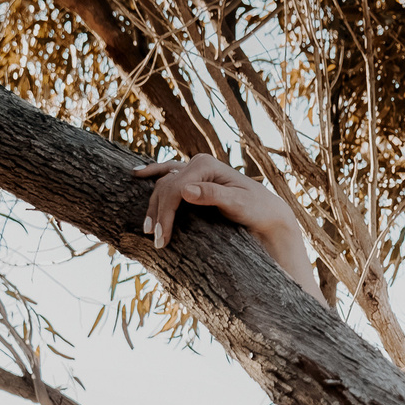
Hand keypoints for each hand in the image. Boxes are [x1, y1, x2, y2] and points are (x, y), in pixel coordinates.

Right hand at [134, 155, 322, 299]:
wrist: (267, 214)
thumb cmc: (256, 209)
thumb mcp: (238, 204)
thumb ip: (213, 195)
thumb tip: (185, 189)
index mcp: (206, 165)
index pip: (175, 188)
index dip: (166, 213)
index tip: (162, 238)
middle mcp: (198, 164)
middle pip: (165, 187)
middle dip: (158, 214)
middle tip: (155, 241)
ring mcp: (195, 171)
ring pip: (163, 184)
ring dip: (153, 205)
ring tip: (147, 228)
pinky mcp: (194, 180)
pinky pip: (167, 175)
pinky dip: (153, 174)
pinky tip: (137, 174)